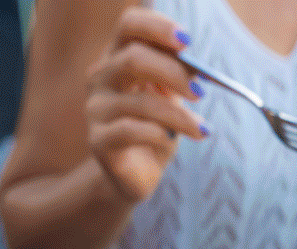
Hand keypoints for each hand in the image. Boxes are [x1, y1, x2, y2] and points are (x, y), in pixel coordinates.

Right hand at [85, 7, 208, 202]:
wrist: (139, 174)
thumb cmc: (157, 129)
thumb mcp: (172, 98)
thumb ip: (179, 77)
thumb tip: (197, 68)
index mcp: (118, 58)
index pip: (129, 25)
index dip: (157, 27)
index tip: (187, 42)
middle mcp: (100, 78)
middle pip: (132, 59)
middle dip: (173, 73)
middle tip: (200, 93)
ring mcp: (95, 109)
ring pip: (139, 102)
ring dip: (178, 115)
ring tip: (201, 129)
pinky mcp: (98, 140)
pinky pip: (131, 130)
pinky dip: (160, 134)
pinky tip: (171, 140)